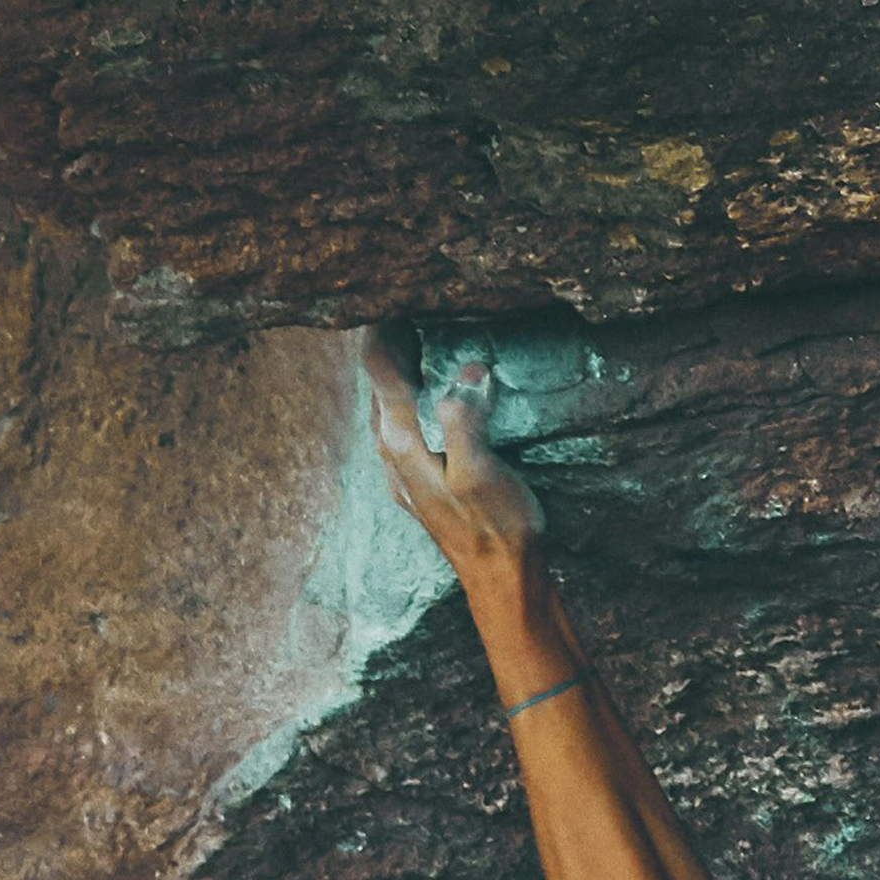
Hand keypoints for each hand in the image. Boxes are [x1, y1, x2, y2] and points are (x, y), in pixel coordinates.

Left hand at [361, 332, 547, 584]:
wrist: (501, 581)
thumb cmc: (496, 527)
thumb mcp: (481, 471)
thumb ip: (465, 419)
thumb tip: (465, 371)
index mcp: (401, 443)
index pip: (380, 371)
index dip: (386, 330)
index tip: (399, 298)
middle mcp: (391, 455)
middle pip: (378, 385)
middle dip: (391, 346)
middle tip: (411, 309)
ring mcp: (402, 472)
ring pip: (388, 407)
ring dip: (399, 373)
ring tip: (419, 341)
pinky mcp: (418, 483)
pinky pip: (403, 427)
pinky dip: (411, 401)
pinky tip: (430, 397)